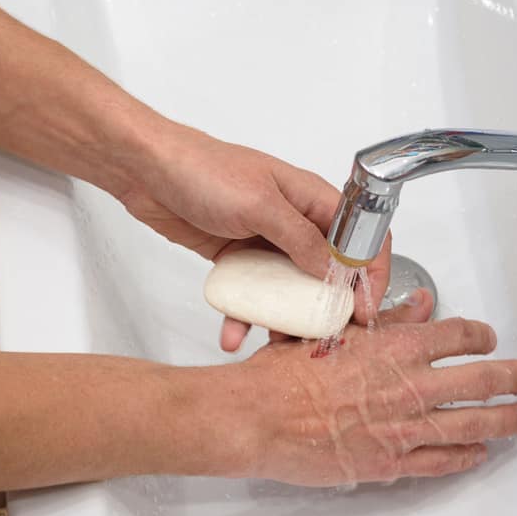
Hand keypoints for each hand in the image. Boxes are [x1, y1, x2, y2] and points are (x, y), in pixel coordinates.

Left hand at [117, 123, 391, 350]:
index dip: (370, 272)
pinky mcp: (237, 257)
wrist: (145, 171)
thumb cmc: (201, 170)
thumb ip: (300, 238)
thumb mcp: (259, 204)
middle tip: (325, 336)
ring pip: (289, 288)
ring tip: (279, 345)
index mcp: (310, 197)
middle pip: (327, 269)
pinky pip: (252, 293)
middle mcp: (294, 220)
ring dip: (285, 317)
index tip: (366, 308)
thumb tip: (334, 271)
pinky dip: (244, 315)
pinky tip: (233, 332)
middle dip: (328, 306)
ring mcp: (266, 240)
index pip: (359, 236)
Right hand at [213, 290, 516, 485]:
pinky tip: (480, 453)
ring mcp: (404, 427)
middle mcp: (410, 386)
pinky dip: (466, 456)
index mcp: (397, 347)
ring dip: (504, 419)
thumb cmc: (287, 372)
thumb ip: (386, 318)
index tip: (489, 339)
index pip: (459, 336)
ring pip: (472, 423)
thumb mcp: (336, 330)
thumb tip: (419, 304)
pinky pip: (441, 460)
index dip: (482, 336)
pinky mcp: (391, 461)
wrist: (259, 417)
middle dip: (513, 377)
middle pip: (481, 380)